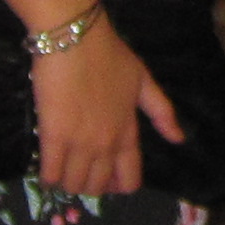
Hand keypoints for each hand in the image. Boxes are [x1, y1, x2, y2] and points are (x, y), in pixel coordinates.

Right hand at [31, 11, 173, 200]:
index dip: (118, 186)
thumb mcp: (143, 81)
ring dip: (67, 182)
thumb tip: (179, 139)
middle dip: (89, 184)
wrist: (75, 38)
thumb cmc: (109, 55)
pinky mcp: (54, 136)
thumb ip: (162, 112)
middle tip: (78, 170)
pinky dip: (47, 176)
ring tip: (61, 169)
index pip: (130, 178)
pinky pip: (50, 173)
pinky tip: (46, 167)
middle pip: (98, 186)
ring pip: (74, 184)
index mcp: (128, 132)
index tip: (106, 178)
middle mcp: (107, 144)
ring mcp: (81, 142)